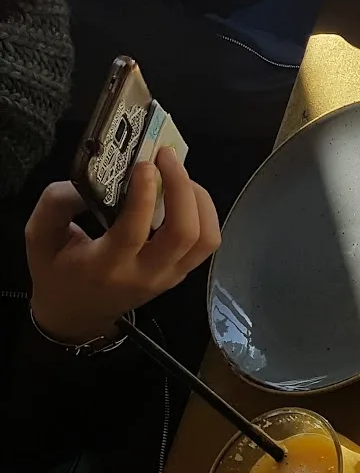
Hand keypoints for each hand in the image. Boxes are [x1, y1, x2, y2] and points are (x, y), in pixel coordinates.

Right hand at [26, 149, 220, 344]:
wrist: (75, 316)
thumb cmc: (56, 272)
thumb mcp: (39, 238)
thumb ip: (57, 204)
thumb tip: (91, 178)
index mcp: (104, 268)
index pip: (134, 232)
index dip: (143, 195)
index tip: (144, 165)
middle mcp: (144, 274)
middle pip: (184, 234)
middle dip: (182, 188)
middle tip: (166, 156)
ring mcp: (168, 276)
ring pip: (205, 238)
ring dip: (198, 199)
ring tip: (178, 174)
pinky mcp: (181, 273)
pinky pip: (206, 241)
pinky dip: (203, 212)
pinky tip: (184, 193)